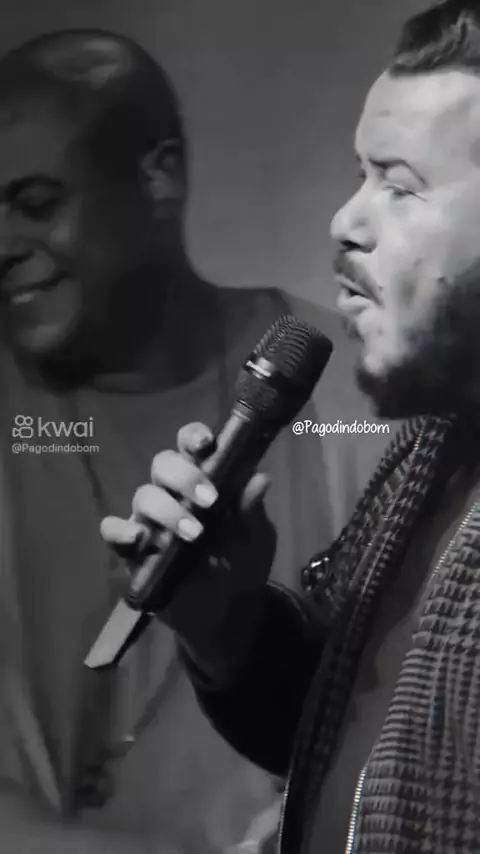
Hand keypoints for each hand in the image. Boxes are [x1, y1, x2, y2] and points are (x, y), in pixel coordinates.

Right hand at [100, 422, 276, 682]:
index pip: (191, 446)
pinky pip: (113, 531)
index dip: (194, 437)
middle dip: (183, 475)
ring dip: (168, 510)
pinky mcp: (133, 550)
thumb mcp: (256, 538)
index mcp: (204, 480)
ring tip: (195, 534)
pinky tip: (139, 537)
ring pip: (144, 496)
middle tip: (209, 499)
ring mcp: (151, 520)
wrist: (229, 612)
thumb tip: (260, 478)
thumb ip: (252, 511)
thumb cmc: (243, 563)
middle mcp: (173, 493)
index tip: (207, 443)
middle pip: (163, 464)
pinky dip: (120, 530)